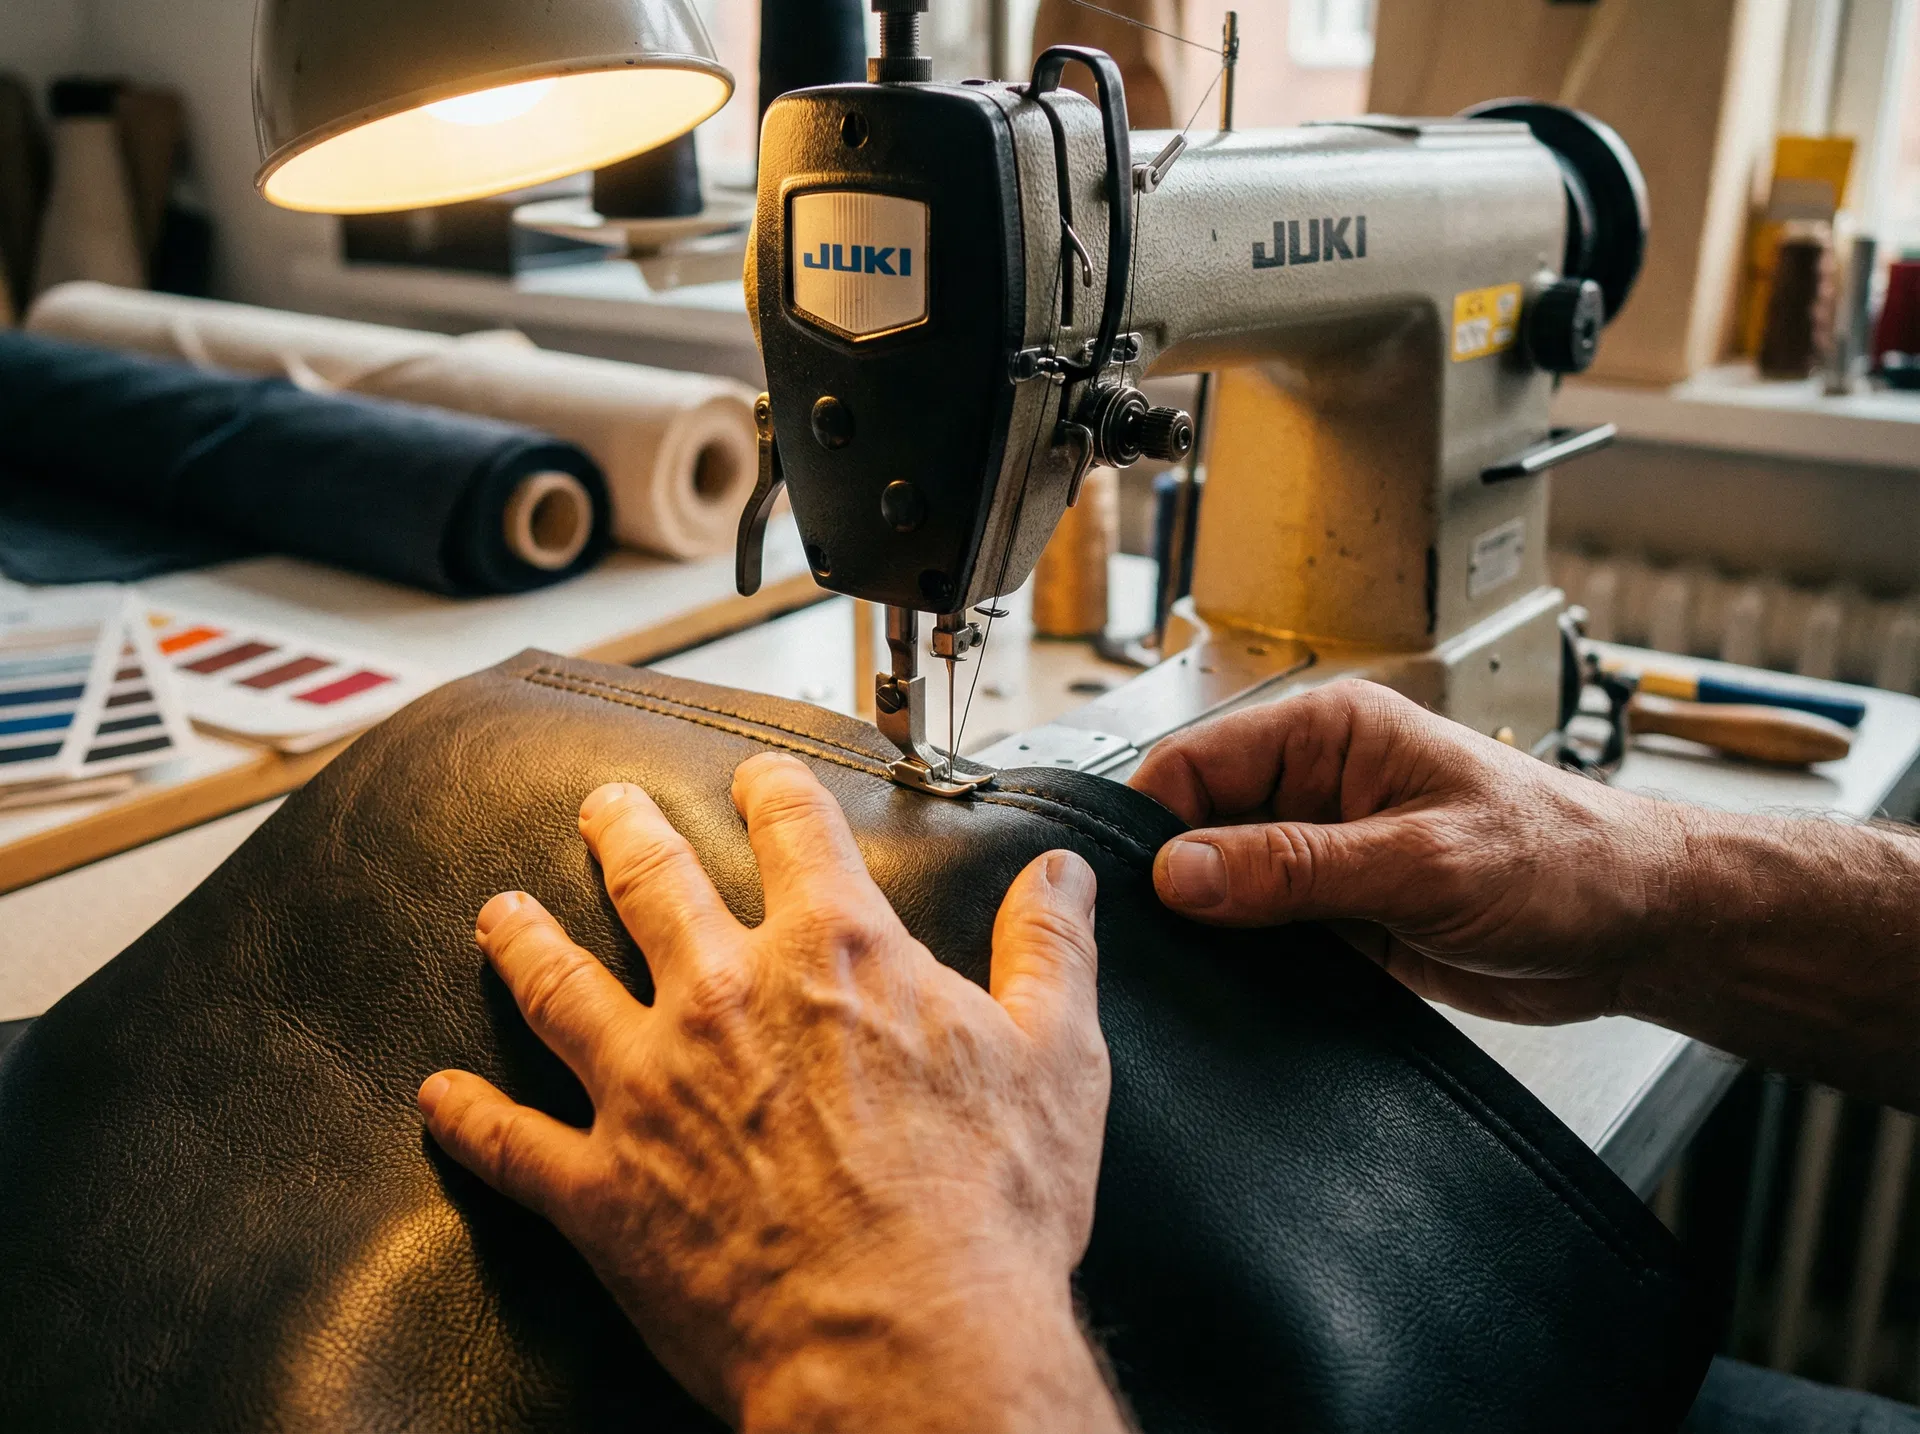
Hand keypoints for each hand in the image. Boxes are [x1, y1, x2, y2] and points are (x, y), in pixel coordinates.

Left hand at [416, 753, 1126, 1433]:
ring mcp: (651, 1088)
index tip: (758, 779)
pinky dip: (467, 1115)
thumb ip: (1051, 950)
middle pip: (651, 880)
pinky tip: (439, 1095)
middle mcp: (727, 996)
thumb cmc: (988, 1210)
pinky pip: (509, 1141)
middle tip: (605, 806)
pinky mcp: (603, 1187)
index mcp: (836, 954)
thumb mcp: (1055, 1058)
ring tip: (499, 911)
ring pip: (557, 983)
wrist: (907, 1346)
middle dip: (624, 830)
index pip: (794, 829)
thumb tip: (1062, 874)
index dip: (773, 791)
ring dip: (523, 938)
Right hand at [1128, 679, 1687, 1024]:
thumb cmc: (1566, 860)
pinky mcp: (1338, 915)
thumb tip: (1181, 873)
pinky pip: (1262, 935)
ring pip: (1223, 887)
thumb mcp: (1422, 861)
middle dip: (1176, 882)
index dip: (1153, 822)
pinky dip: (1245, 963)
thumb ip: (1295, 866)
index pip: (1196, 761)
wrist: (1640, 931)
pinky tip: (1238, 990)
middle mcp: (1316, 787)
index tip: (1134, 890)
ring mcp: (1324, 854)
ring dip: (1211, 928)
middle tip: (1158, 942)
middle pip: (1197, 826)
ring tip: (1200, 969)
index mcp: (1330, 734)